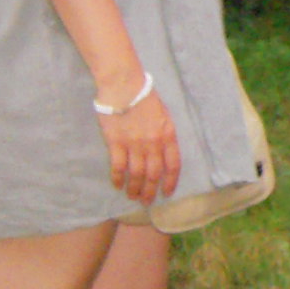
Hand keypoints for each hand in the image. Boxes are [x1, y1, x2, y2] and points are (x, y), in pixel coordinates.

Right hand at [98, 90, 181, 204]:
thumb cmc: (145, 97)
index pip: (173, 165)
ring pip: (137, 174)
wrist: (125, 86)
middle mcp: (153, 143)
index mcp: (168, 135)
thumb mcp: (164, 114)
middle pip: (154, 174)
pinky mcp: (116, 142)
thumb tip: (164, 151)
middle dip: (151, 191)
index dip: (171, 181)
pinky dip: (118, 178)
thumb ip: (165, 133)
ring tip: (133, 196)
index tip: (167, 192)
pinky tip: (117, 185)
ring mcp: (134, 144)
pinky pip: (118, 166)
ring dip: (135, 188)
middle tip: (147, 202)